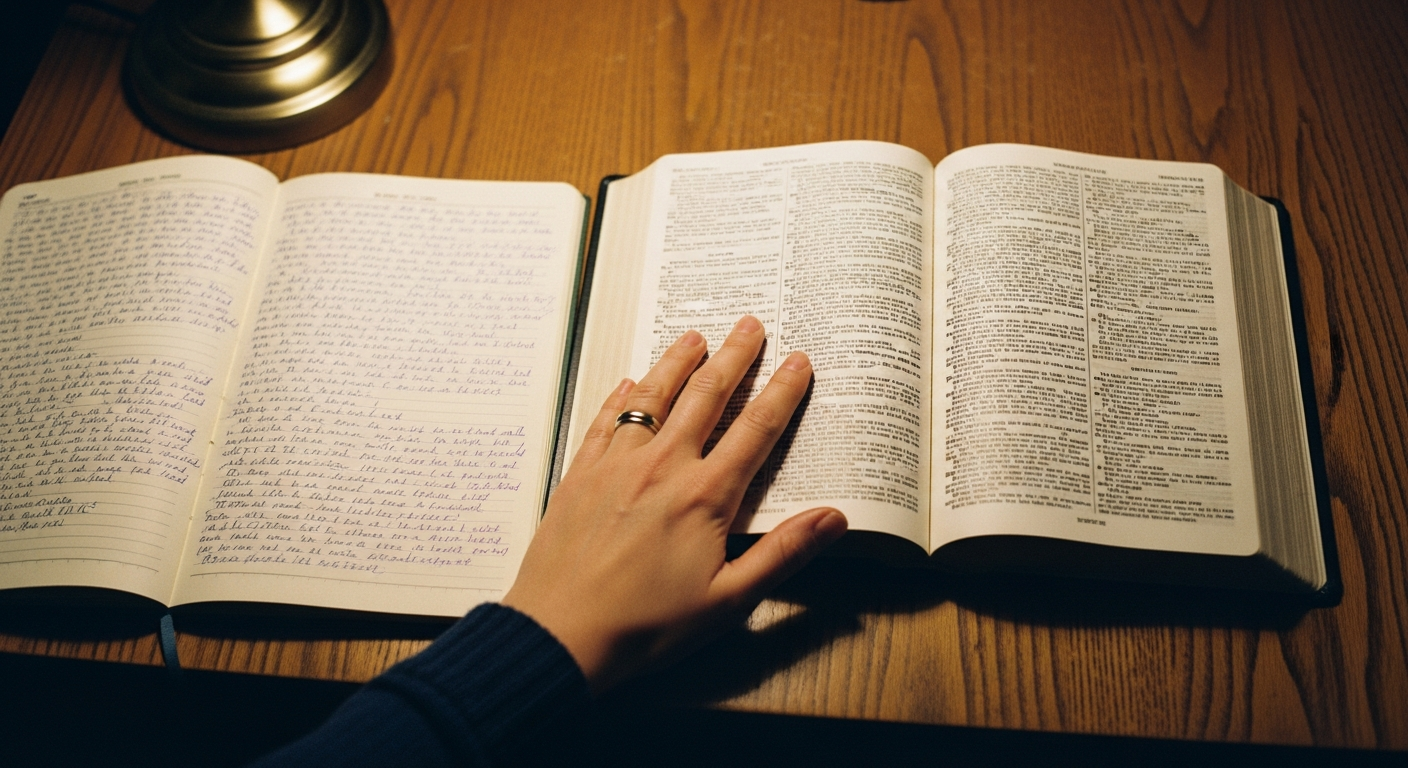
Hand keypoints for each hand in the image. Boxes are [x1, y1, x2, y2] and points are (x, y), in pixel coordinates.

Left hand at [502, 316, 846, 691]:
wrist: (561, 635)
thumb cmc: (646, 628)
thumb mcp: (729, 601)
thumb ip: (783, 553)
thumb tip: (833, 519)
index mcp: (705, 497)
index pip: (755, 430)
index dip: (782, 392)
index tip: (798, 361)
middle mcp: (662, 468)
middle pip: (706, 398)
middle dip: (733, 357)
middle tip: (749, 325)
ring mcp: (617, 466)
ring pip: (652, 397)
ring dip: (677, 362)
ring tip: (694, 336)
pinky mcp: (580, 476)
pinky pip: (605, 421)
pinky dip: (621, 396)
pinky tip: (628, 382)